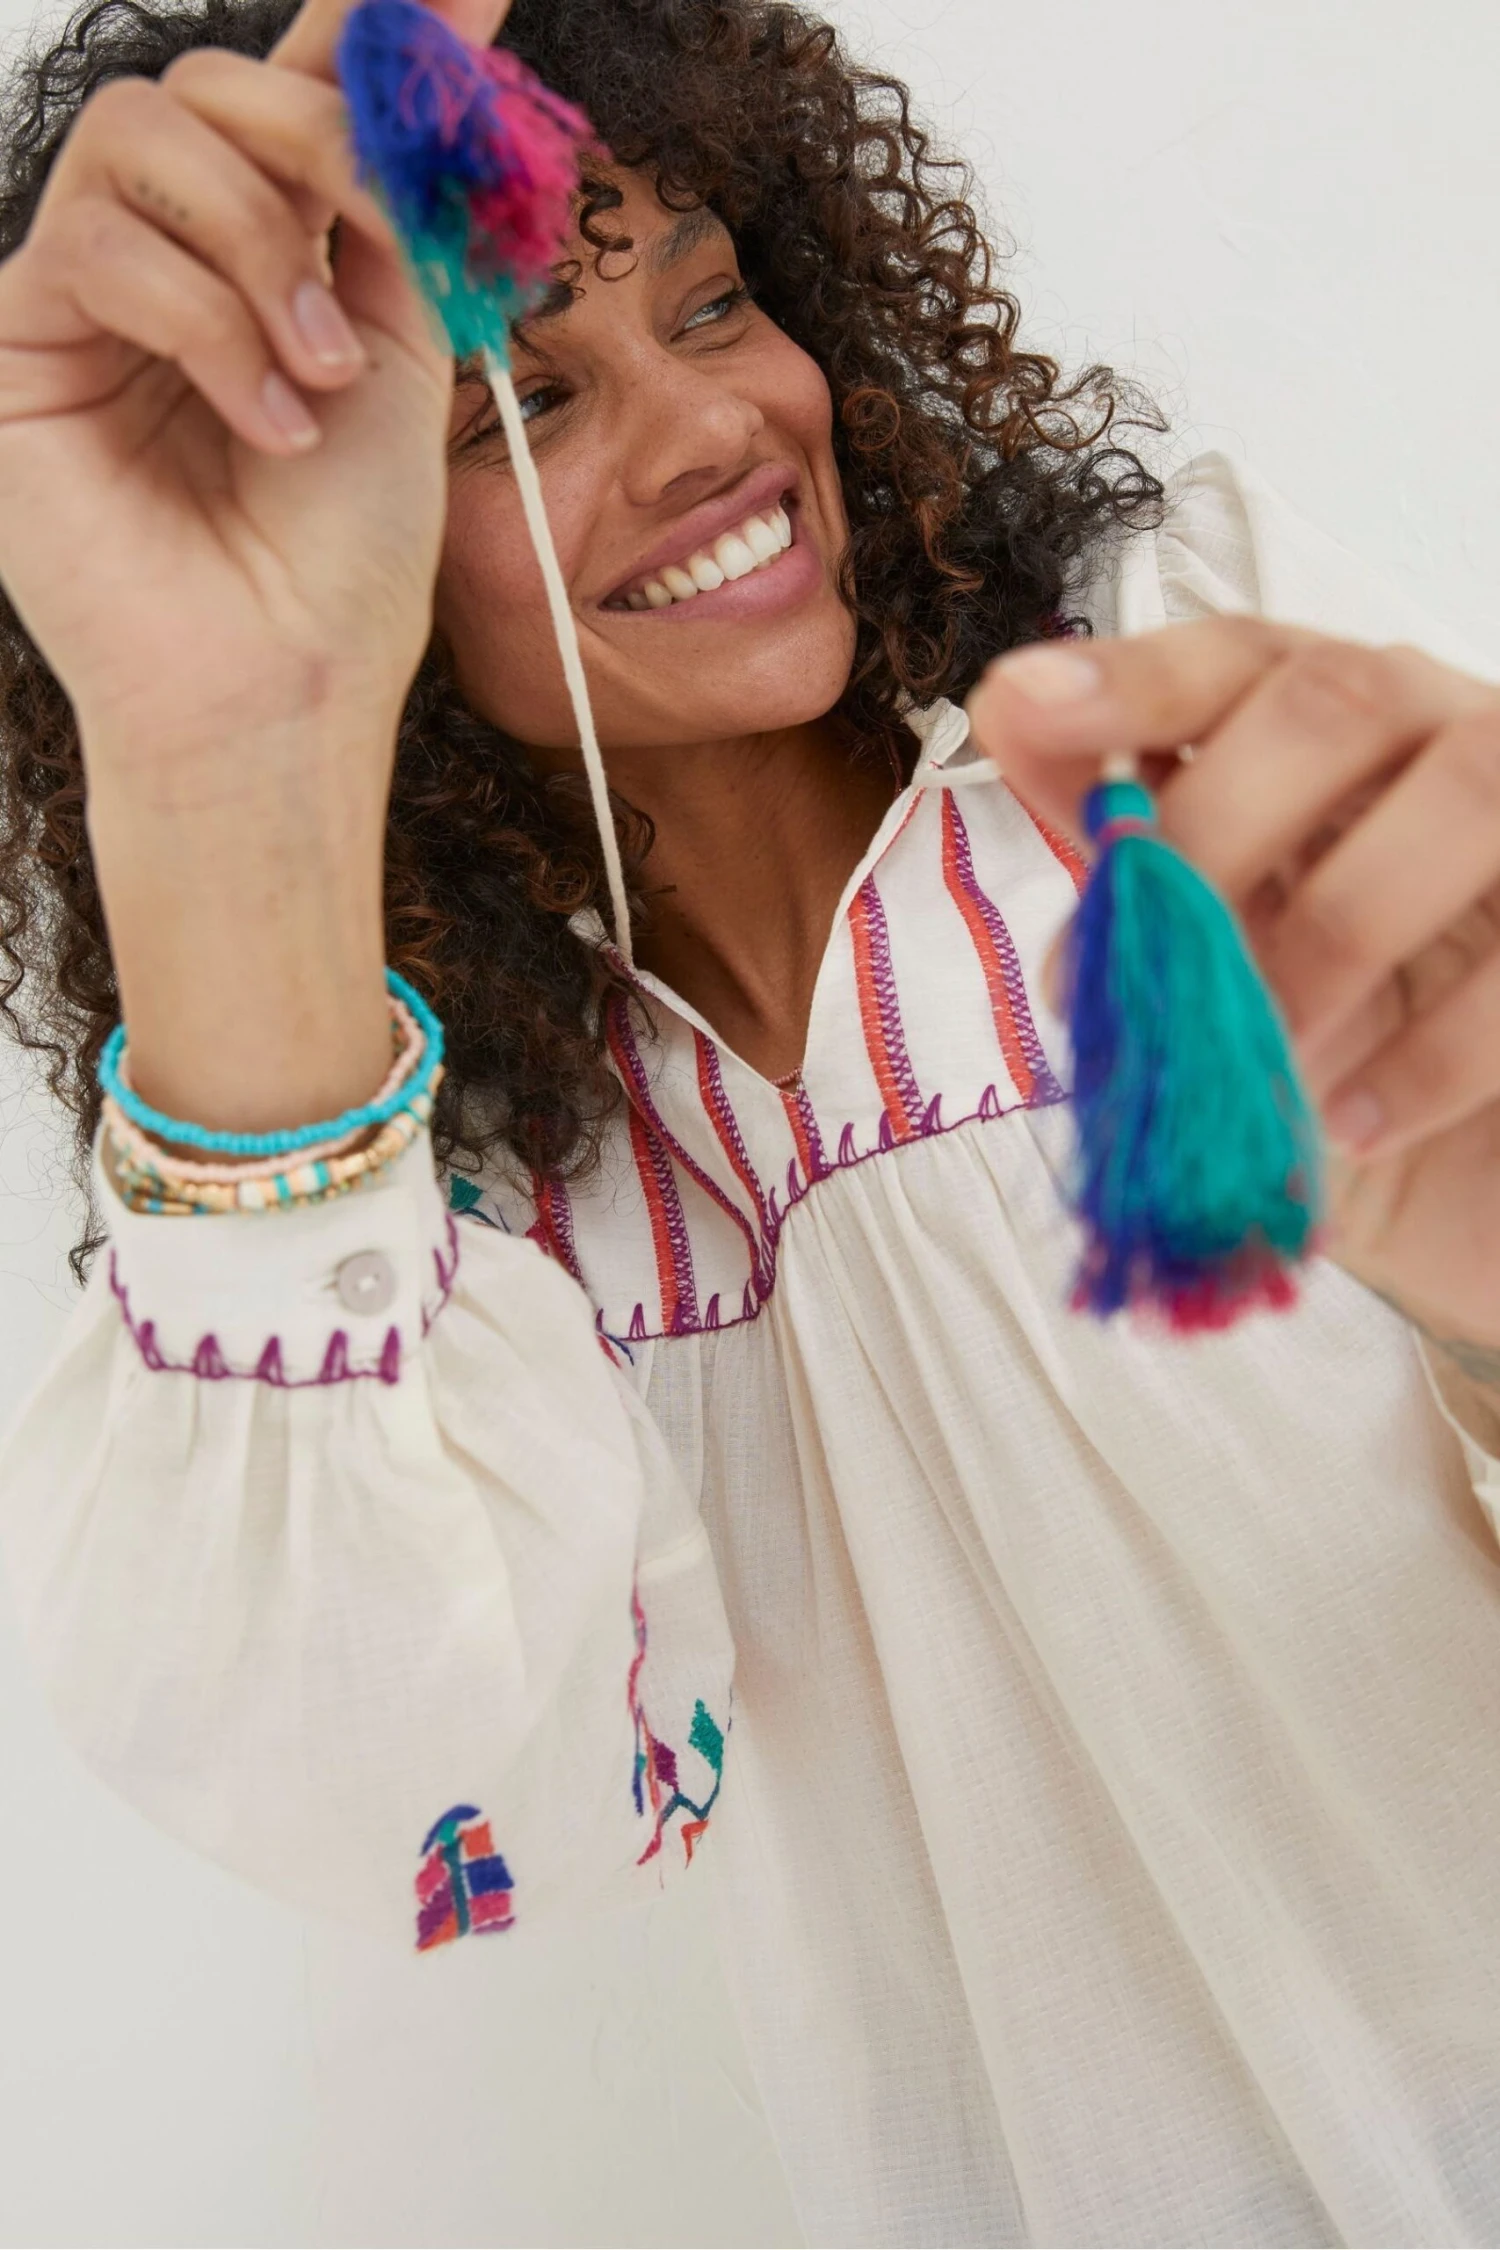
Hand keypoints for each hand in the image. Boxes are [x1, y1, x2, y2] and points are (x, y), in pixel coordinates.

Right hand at [0, 0, 509, 1125]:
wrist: (285, 686)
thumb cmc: (344, 558)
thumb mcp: (408, 353)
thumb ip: (401, 200)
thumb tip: (443, 33)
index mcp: (266, 262)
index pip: (292, 105)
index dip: (362, 39)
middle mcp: (168, 261)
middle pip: (204, 83)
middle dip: (308, 147)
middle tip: (366, 265)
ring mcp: (82, 298)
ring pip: (143, 136)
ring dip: (258, 248)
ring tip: (313, 377)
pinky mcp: (17, 344)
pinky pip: (98, 243)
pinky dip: (203, 324)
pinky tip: (256, 419)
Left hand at [967, 620, 1499, 1369]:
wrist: (1479, 1171)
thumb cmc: (1352, 1045)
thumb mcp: (1229, 953)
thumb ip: (1140, 839)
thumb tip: (1012, 721)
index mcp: (1341, 729)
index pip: (1237, 660)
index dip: (1132, 679)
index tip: (1019, 707)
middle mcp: (1448, 733)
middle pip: (1338, 701)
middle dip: (1218, 823)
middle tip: (1151, 961)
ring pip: (1464, 790)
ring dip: (1334, 932)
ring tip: (1268, 1055)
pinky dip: (1432, 1050)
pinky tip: (1354, 1123)